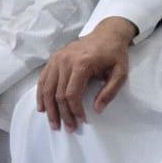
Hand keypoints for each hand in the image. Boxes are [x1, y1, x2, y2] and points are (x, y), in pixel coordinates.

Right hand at [36, 17, 135, 131]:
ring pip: (47, 88)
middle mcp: (66, 60)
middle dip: (62, 114)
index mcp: (82, 63)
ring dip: (49, 109)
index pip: (72, 94)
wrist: (107, 33)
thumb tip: (97, 109)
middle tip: (68, 128)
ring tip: (54, 123)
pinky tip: (42, 108)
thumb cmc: (114, 54)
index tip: (82, 121)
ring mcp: (57, 58)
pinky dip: (41, 95)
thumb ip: (110, 91)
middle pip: (58, 94)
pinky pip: (43, 79)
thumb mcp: (120, 72)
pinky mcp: (54, 58)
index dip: (75, 111)